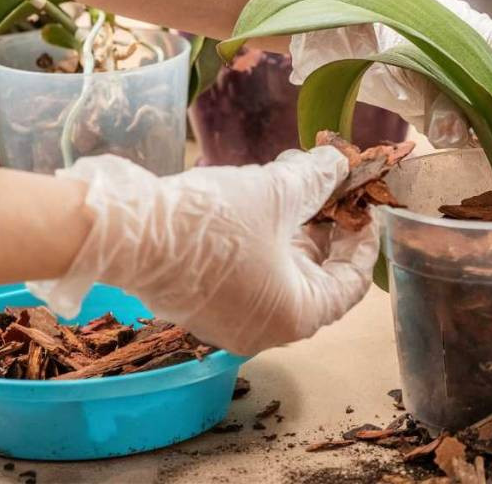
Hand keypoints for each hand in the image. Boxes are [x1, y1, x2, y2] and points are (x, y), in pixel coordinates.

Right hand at [27, 148, 378, 354]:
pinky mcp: (204, 305)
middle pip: (316, 277)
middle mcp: (268, 329)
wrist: (126, 234)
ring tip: (298, 182)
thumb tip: (338, 163)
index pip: (350, 282)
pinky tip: (264, 200)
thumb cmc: (213, 221)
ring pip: (281, 273)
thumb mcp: (277, 192)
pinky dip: (265, 241)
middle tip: (333, 187)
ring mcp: (232, 321)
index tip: (366, 205)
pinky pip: (251, 274)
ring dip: (295, 228)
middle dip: (327, 227)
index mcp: (297, 314)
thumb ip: (316, 178)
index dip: (363, 239)